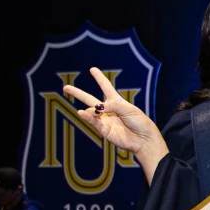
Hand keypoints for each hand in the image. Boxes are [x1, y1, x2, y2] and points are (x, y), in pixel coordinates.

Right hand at [64, 67, 169, 183]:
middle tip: (65, 87)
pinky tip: (81, 113)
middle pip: (90, 99)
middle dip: (78, 93)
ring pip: (90, 112)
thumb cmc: (140, 122)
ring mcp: (105, 120)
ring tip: (88, 111)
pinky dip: (87, 117)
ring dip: (88, 110)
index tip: (92, 69)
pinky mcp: (104, 130)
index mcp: (117, 102)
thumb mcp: (128, 109)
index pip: (106, 87)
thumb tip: (96, 108)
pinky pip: (93, 122)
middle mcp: (109, 110)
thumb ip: (112, 105)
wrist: (144, 139)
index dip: (99, 78)